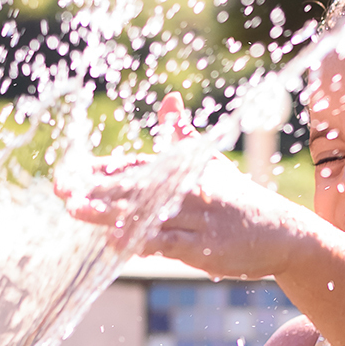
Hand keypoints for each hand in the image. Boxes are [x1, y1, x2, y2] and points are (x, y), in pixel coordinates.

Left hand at [67, 92, 306, 279]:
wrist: (283, 232)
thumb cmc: (239, 199)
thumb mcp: (209, 162)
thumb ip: (182, 135)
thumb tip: (168, 100)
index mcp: (181, 170)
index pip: (133, 166)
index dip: (98, 169)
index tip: (67, 172)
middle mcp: (185, 188)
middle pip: (132, 186)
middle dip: (94, 187)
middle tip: (60, 188)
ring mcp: (195, 216)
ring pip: (146, 213)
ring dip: (109, 212)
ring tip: (77, 210)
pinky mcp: (204, 245)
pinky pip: (168, 241)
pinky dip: (143, 240)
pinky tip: (117, 242)